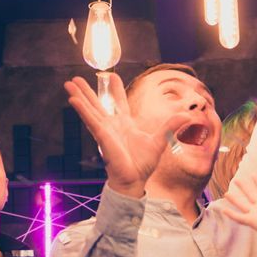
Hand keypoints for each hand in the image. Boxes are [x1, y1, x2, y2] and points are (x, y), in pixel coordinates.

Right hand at [64, 73, 182, 194]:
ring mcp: (105, 130)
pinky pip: (91, 121)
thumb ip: (171, 126)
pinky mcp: (102, 137)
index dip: (115, 90)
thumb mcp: (160, 140)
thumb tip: (187, 116)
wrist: (134, 180)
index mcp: (125, 124)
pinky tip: (73, 100)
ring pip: (90, 109)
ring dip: (79, 96)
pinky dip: (82, 110)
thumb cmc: (143, 164)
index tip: (111, 76)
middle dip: (87, 91)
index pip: (118, 103)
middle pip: (98, 104)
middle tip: (76, 78)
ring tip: (68, 84)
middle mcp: (112, 125)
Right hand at [224, 173, 256, 252]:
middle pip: (251, 194)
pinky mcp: (252, 221)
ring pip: (243, 204)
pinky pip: (239, 217)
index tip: (253, 174)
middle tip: (237, 179)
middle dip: (244, 187)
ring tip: (226, 192)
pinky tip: (223, 209)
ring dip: (235, 199)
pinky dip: (231, 214)